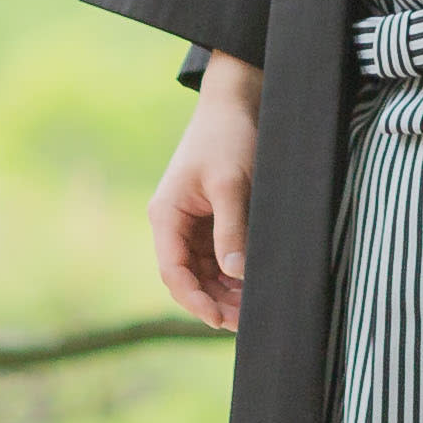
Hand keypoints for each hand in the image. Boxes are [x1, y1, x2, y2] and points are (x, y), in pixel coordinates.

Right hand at [152, 55, 263, 333]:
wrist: (238, 100)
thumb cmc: (229, 136)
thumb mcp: (230, 183)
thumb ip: (231, 229)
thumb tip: (234, 274)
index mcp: (166, 215)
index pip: (173, 272)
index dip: (194, 301)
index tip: (219, 320)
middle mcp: (175, 223)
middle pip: (190, 277)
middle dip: (215, 301)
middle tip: (248, 321)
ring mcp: (193, 222)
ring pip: (206, 270)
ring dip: (226, 291)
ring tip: (255, 308)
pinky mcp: (213, 217)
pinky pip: (219, 255)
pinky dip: (235, 272)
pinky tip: (254, 285)